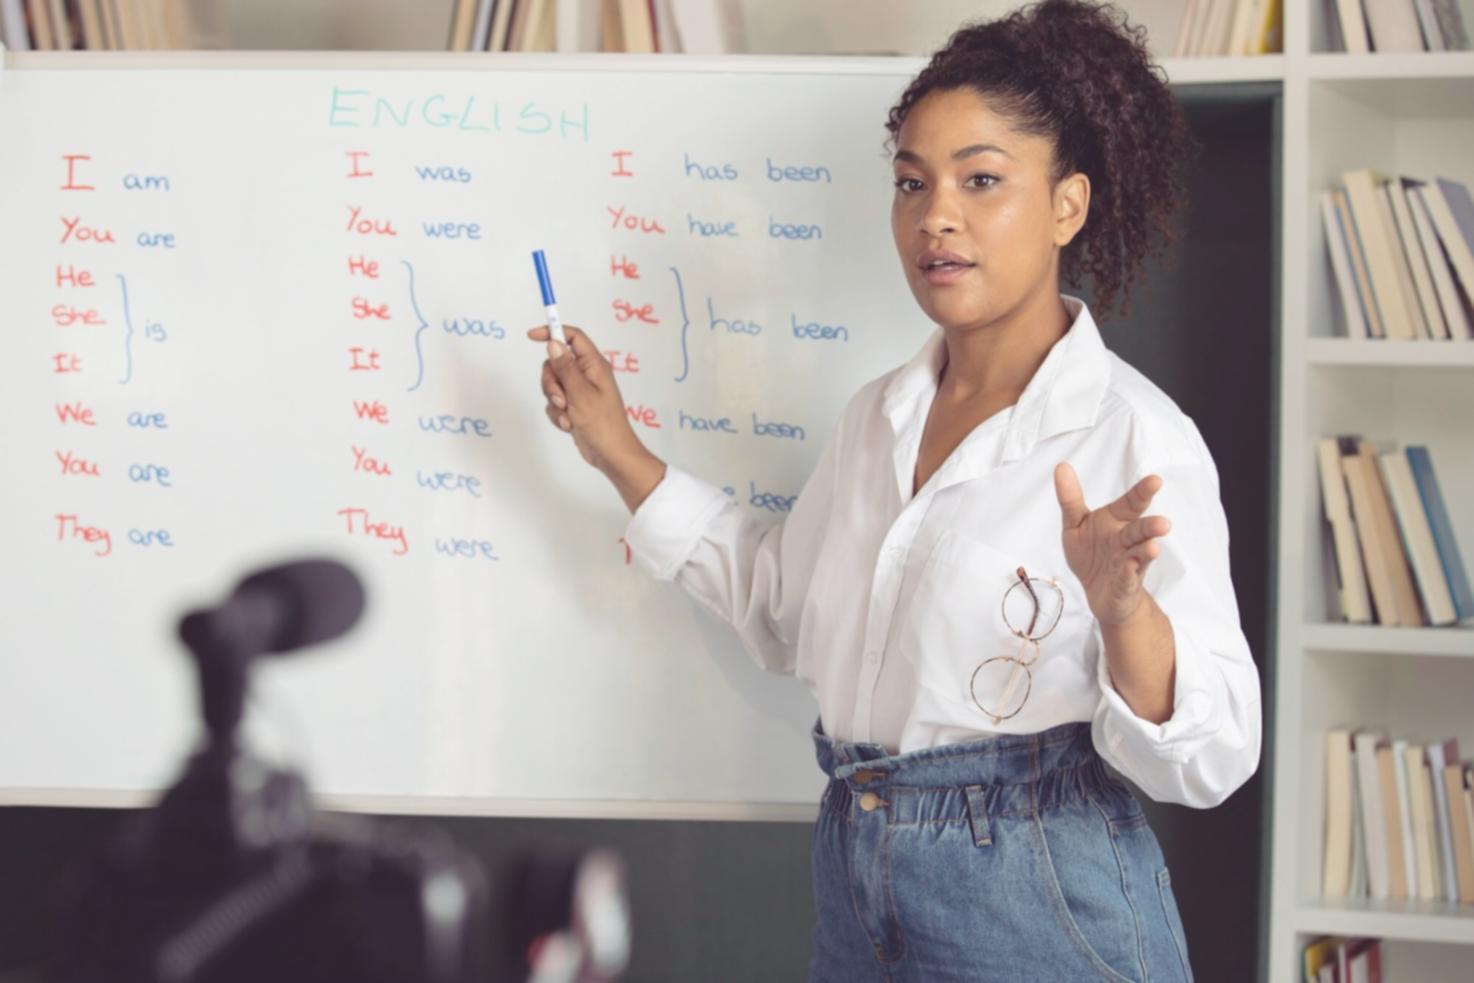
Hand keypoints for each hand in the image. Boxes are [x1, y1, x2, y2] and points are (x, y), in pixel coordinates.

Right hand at [527, 324, 665, 511]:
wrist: (610, 454)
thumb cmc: (602, 423)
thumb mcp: (581, 394)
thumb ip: (565, 368)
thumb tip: (553, 342)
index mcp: (594, 365)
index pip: (573, 337)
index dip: (553, 332)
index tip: (532, 336)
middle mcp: (586, 374)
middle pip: (555, 363)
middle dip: (551, 382)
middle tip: (562, 400)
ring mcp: (579, 391)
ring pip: (552, 385)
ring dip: (554, 402)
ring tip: (567, 416)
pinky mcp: (573, 406)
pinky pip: (554, 402)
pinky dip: (557, 414)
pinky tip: (569, 425)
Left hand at [1053, 462, 1170, 626]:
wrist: (1099, 592)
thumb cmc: (1091, 553)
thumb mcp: (1075, 524)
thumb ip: (1070, 499)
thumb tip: (1062, 466)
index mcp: (1117, 520)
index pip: (1132, 503)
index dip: (1143, 492)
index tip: (1155, 480)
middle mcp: (1127, 540)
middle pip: (1140, 530)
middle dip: (1152, 526)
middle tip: (1164, 523)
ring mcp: (1129, 563)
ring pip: (1140, 555)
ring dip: (1147, 551)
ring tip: (1153, 547)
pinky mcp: (1124, 584)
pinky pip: (1127, 578)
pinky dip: (1129, 573)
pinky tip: (1130, 568)